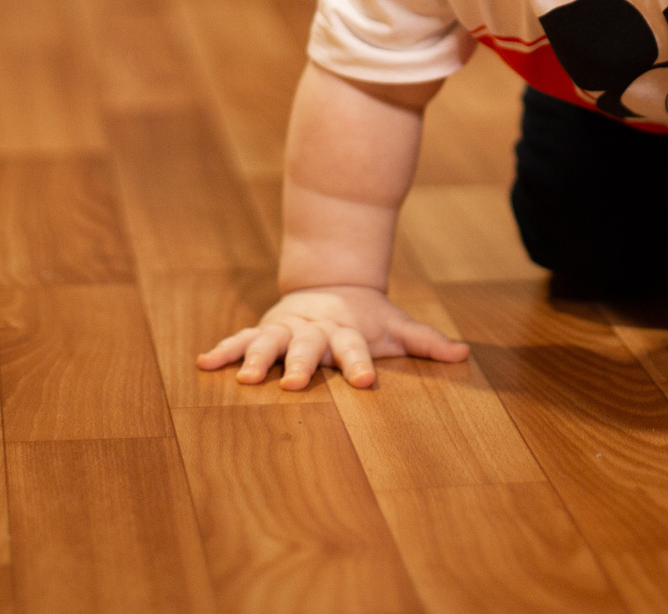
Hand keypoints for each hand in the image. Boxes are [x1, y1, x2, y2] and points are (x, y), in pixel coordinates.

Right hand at [195, 285, 469, 389]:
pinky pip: (241, 339)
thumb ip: (426, 341)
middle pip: (308, 347)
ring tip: (245, 377)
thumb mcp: (397, 326)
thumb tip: (464, 353)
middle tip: (297, 384)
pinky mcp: (266, 329)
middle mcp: (314, 330)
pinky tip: (203, 363)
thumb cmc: (367, 317)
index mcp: (347, 332)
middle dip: (301, 365)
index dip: (362, 363)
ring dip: (256, 358)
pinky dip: (223, 350)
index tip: (366, 380)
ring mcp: (287, 328)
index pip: (357, 349)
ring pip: (269, 342)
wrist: (332, 282)